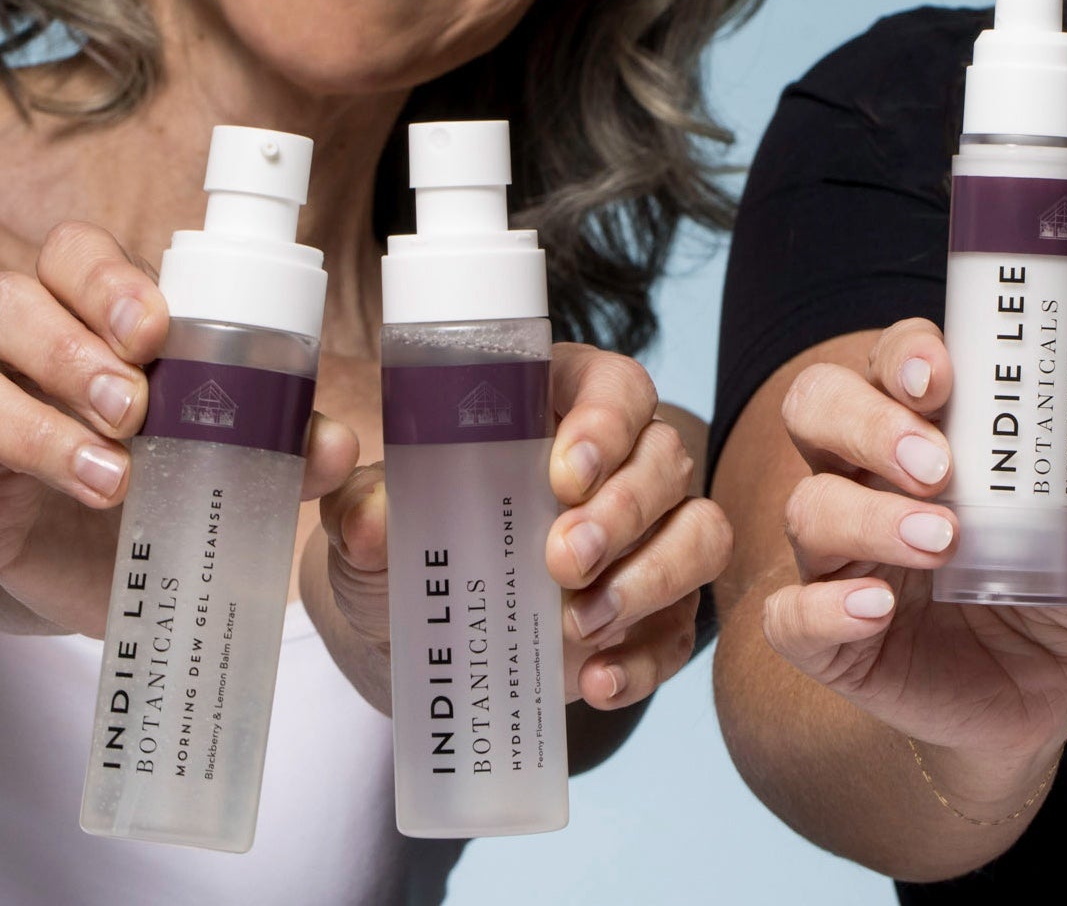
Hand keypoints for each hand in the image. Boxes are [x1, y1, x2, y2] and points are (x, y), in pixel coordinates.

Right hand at [0, 221, 355, 635]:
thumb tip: (332, 445)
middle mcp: (32, 354)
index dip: (105, 278)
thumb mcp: (240, 453)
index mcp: (101, 317)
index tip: (154, 327)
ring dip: (38, 429)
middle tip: (135, 408)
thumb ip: (287, 439)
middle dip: (71, 349)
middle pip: (10, 304)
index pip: (75, 254)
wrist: (131, 568)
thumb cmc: (182, 473)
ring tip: (111, 479)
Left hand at [318, 343, 729, 710]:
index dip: (608, 422)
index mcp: (562, 407)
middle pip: (667, 459)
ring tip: (580, 623)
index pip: (618, 386)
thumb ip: (364, 508)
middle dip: (623, 512)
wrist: (417, 634)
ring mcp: (651, 539)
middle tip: (562, 560)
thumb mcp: (371, 520)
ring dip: (652, 577)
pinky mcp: (657, 614)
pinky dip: (646, 658)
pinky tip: (597, 681)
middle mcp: (624, 463)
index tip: (566, 474)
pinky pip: (683, 629)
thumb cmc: (406, 544)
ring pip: (702, 533)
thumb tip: (371, 521)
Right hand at [761, 318, 1066, 813]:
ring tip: (941, 540)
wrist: (1044, 697)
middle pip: (815, 409)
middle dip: (867, 422)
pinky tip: (878, 607)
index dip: (903, 355)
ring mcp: (838, 557)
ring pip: (807, 507)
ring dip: (867, 516)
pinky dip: (824, 607)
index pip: (887, 362)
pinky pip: (789, 616)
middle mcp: (863, 478)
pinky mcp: (829, 637)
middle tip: (934, 465)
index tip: (940, 377)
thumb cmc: (1055, 587)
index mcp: (919, 429)